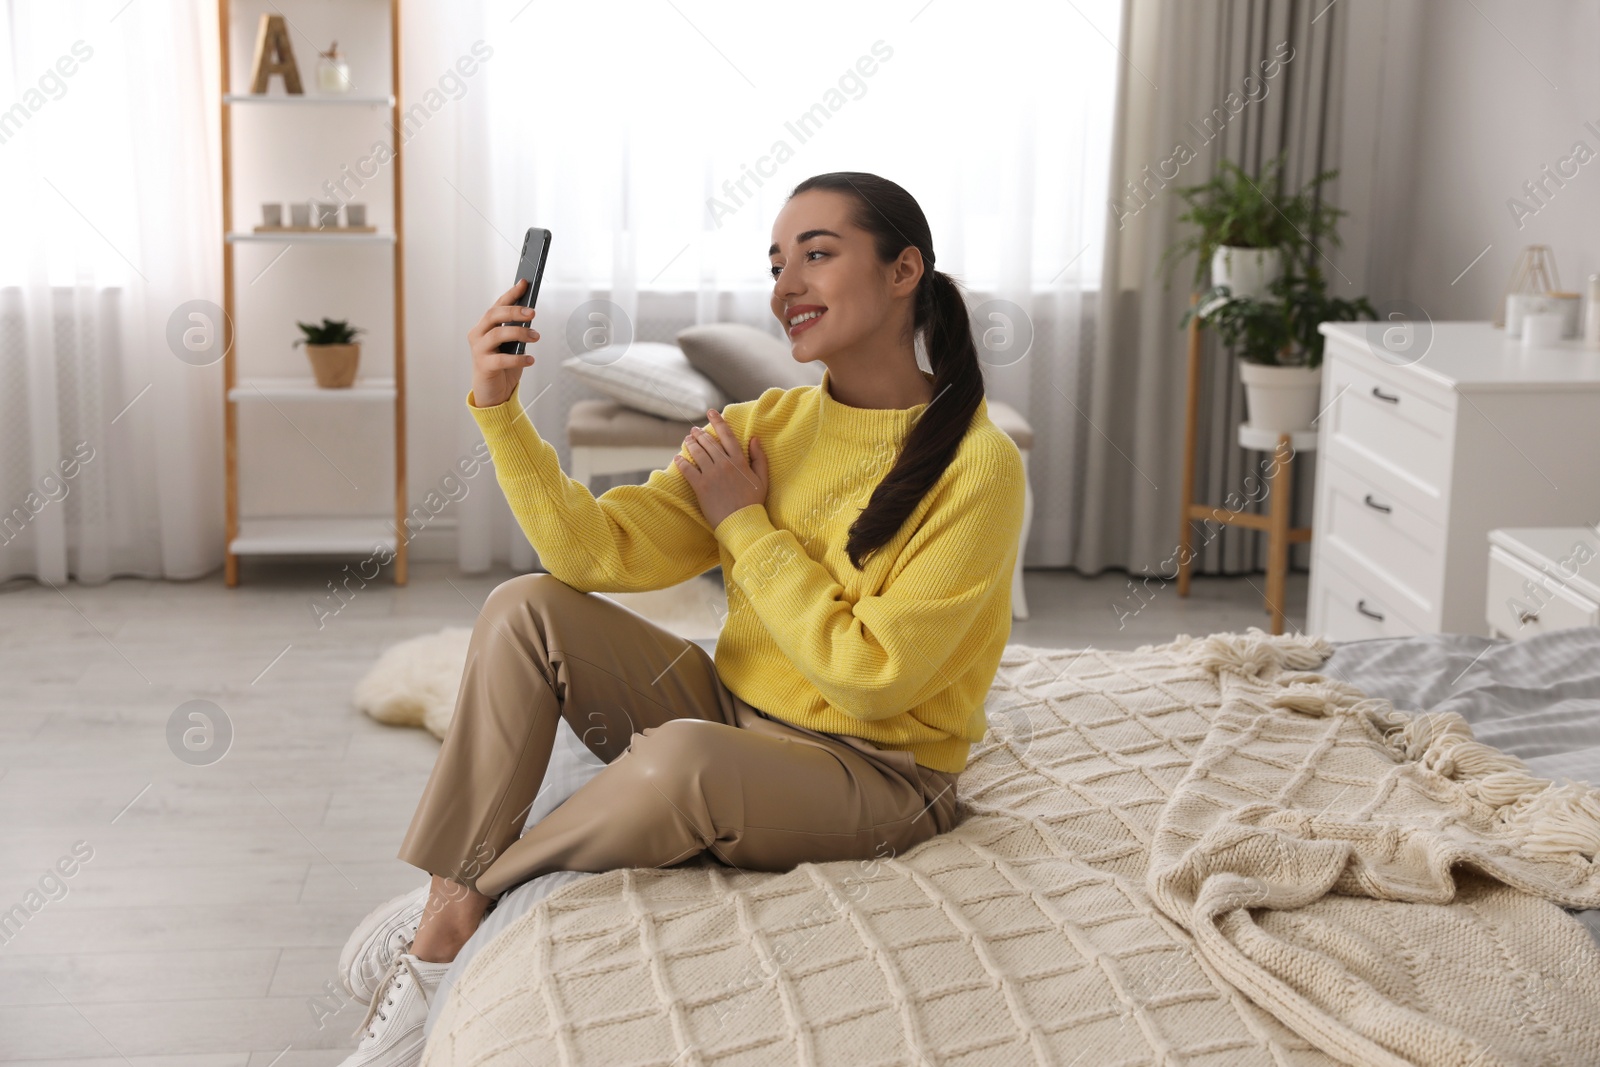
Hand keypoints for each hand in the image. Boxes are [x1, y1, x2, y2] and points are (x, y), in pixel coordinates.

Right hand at [467, 278, 540, 408]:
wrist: (494, 392)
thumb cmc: (504, 365)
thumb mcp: (512, 345)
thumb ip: (516, 330)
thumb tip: (530, 313)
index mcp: (485, 326)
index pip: (497, 305)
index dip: (511, 294)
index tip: (525, 283)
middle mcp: (478, 334)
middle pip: (494, 315)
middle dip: (514, 311)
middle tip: (532, 312)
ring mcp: (479, 350)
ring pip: (497, 334)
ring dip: (519, 333)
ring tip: (536, 336)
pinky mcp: (483, 366)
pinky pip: (501, 359)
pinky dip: (518, 358)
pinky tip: (530, 359)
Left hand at [674, 408, 767, 529]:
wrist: (742, 522)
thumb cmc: (753, 502)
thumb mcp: (762, 479)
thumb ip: (759, 458)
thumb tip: (754, 438)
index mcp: (739, 461)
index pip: (727, 435)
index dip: (718, 421)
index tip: (711, 412)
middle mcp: (724, 464)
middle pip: (709, 442)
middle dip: (700, 434)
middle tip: (694, 430)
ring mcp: (711, 475)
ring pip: (697, 453)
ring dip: (690, 444)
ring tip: (687, 440)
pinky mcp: (701, 486)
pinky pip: (688, 470)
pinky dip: (681, 462)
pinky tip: (677, 458)